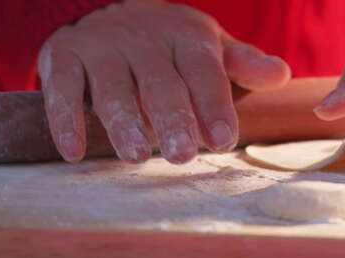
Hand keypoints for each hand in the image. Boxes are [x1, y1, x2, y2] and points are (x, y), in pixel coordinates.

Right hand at [38, 0, 289, 163]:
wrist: (106, 8)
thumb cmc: (168, 42)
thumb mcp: (209, 46)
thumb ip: (242, 64)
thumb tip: (282, 75)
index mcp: (185, 38)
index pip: (204, 72)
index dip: (214, 105)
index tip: (224, 140)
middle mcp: (143, 40)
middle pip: (160, 83)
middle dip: (172, 119)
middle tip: (182, 155)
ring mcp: (101, 48)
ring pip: (112, 87)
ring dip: (123, 123)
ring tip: (135, 156)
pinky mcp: (64, 57)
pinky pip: (61, 89)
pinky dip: (65, 120)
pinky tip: (74, 152)